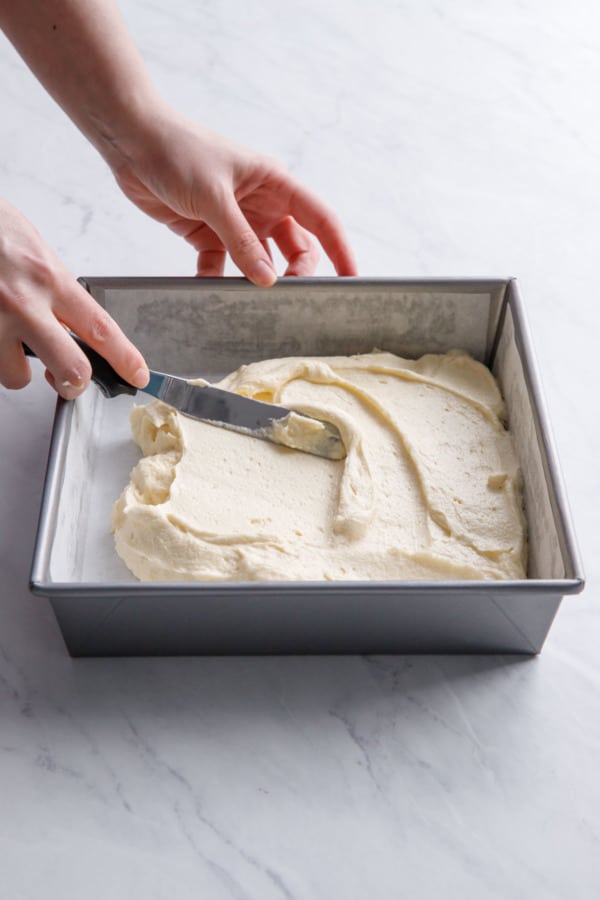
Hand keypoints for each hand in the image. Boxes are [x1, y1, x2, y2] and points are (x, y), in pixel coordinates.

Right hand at [0, 198, 148, 396]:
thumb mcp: (33, 249)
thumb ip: (53, 287)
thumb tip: (68, 319)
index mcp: (49, 279)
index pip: (101, 328)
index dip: (125, 357)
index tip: (137, 374)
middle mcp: (24, 303)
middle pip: (71, 368)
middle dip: (72, 382)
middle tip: (66, 379)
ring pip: (16, 376)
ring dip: (13, 365)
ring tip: (6, 337)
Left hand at [112, 109, 357, 283]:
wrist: (129, 139)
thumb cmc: (177, 150)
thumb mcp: (215, 197)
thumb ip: (241, 241)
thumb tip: (267, 280)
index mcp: (274, 184)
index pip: (320, 219)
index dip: (339, 249)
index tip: (351, 277)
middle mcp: (259, 204)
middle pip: (294, 247)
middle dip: (296, 272)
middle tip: (288, 295)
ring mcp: (234, 221)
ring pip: (258, 261)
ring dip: (256, 281)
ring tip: (252, 302)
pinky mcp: (206, 233)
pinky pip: (221, 266)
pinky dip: (218, 281)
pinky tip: (211, 291)